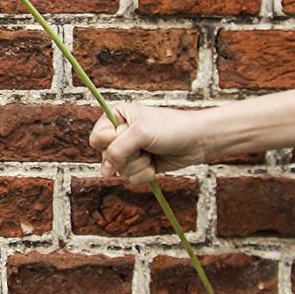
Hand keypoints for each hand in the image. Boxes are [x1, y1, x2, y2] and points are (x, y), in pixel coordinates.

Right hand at [89, 102, 208, 183]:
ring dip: (138, 165)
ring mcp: (130, 151)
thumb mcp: (140, 133)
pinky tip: (156, 163)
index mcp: (116, 116)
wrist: (198, 140)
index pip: (96, 138)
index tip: (124, 136)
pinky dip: (145, 173)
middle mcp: (120, 133)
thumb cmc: (172, 128)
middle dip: (127, 155)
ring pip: (119, 169)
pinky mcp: (140, 165)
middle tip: (143, 146)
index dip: (108, 142)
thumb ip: (117, 151)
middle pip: (106, 156)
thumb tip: (104, 172)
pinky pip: (131, 177)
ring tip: (152, 153)